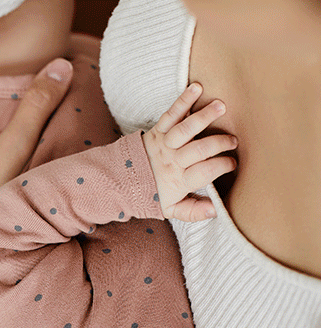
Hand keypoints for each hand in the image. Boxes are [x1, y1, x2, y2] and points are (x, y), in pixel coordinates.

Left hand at [142, 82, 237, 221]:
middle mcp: (171, 160)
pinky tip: (197, 87)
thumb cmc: (154, 193)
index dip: (221, 166)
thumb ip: (193, 211)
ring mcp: (164, 143)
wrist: (123, 180)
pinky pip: (170, 114)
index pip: (204, 172)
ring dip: (203, 117)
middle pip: (198, 150)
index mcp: (178, 180)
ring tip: (221, 106)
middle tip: (233, 140)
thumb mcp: (171, 209)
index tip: (233, 163)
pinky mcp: (157, 130)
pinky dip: (183, 100)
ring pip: (184, 129)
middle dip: (218, 143)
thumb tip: (216, 210)